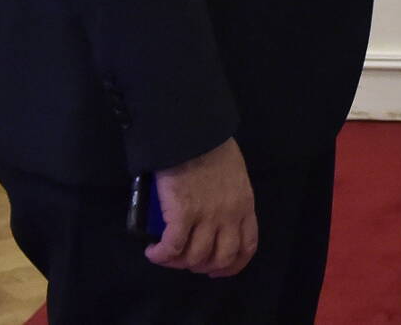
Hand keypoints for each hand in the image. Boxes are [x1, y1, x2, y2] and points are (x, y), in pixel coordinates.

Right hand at [146, 137, 257, 276]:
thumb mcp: (234, 173)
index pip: (246, 247)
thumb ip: (230, 196)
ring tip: (167, 255)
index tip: (217, 270)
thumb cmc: (211, 145)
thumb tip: (215, 215)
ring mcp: (206, 216)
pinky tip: (153, 252)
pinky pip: (172, 247)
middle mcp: (229, 215)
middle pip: (220, 258)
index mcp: (245, 204)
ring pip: (195, 257)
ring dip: (178, 263)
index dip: (232, 265)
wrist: (192, 130)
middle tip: (188, 262)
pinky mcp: (182, 214)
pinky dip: (161, 255)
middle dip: (203, 266)